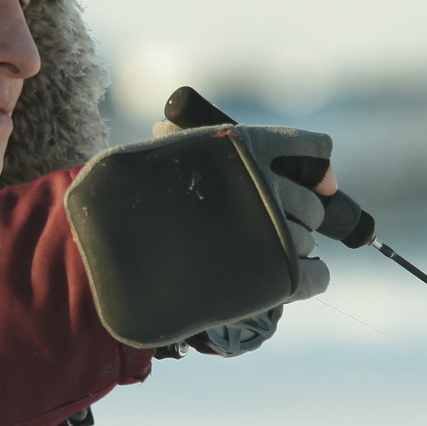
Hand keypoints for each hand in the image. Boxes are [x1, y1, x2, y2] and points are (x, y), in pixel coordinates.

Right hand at [65, 124, 337, 348]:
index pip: (313, 150)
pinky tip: (286, 278)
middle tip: (257, 232)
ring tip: (249, 258)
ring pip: (308, 239)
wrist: (107, 253)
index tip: (318, 184)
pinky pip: (317, 275)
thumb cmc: (134, 205)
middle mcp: (267, 185)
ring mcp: (275, 231)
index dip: (318, 169)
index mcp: (245, 147)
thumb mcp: (177, 159)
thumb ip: (229, 163)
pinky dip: (311, 277)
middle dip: (294, 215)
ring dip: (290, 247)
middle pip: (311, 204)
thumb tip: (316, 179)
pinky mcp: (278, 276)